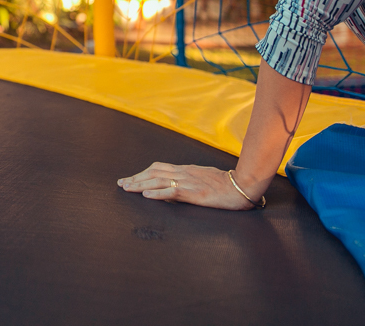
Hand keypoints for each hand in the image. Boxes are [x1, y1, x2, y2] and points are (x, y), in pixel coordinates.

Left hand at [117, 162, 264, 209]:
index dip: (142, 173)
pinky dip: (157, 193)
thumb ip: (189, 179)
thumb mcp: (203, 178)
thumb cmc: (226, 184)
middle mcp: (183, 173)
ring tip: (127, 189)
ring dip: (140, 185)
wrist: (242, 185)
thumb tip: (176, 185)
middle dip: (136, 178)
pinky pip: (172, 192)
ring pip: (158, 181)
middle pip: (153, 173)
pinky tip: (146, 196)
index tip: (130, 178)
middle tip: (121, 184)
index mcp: (185, 170)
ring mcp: (188, 182)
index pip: (158, 168)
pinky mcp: (194, 193)